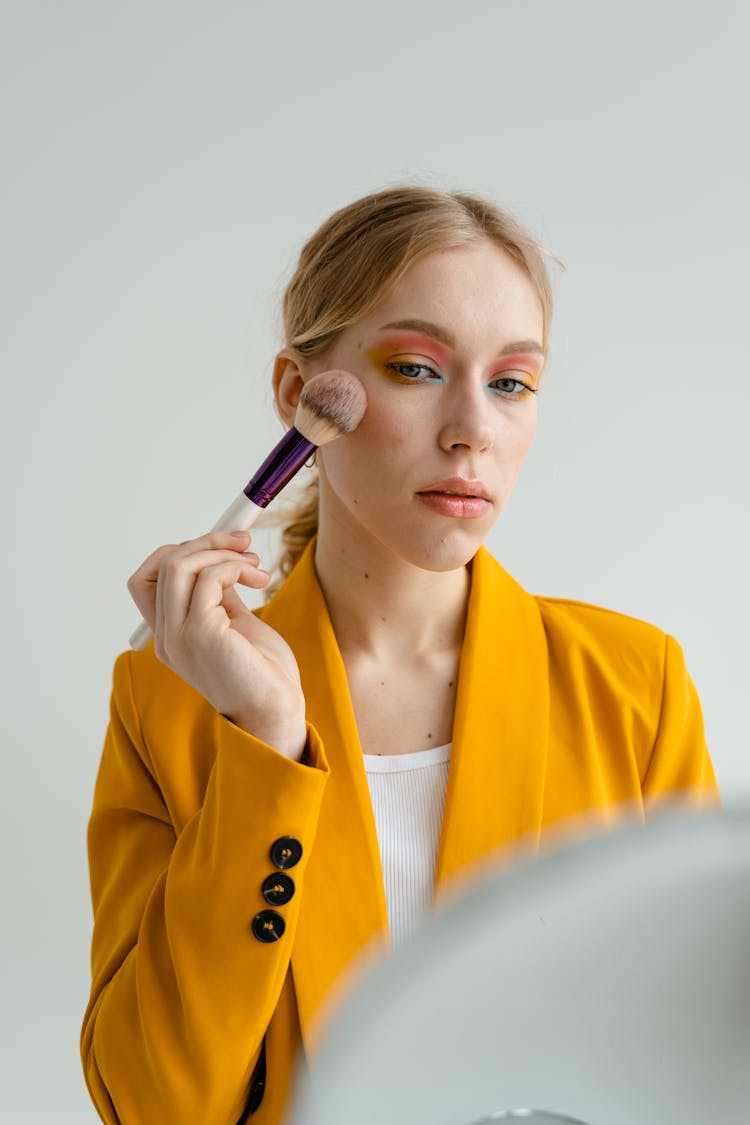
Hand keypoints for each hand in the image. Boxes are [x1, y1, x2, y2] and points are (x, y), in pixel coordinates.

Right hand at [127, 531, 306, 760]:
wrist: (278, 712)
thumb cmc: (262, 673)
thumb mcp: (235, 623)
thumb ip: (219, 595)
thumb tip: (220, 558)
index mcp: (169, 636)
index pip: (146, 580)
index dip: (177, 552)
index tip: (219, 548)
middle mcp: (166, 637)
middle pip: (162, 564)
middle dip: (206, 541)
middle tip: (244, 542)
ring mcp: (179, 636)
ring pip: (179, 565)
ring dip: (222, 551)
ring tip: (255, 564)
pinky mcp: (202, 634)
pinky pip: (209, 578)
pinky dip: (234, 567)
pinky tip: (259, 580)